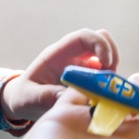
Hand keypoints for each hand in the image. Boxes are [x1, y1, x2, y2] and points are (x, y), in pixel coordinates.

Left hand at [2, 28, 118, 121]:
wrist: (24, 102)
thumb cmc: (25, 96)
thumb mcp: (31, 97)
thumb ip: (46, 96)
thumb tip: (65, 97)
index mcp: (58, 54)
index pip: (83, 36)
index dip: (99, 44)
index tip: (106, 64)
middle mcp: (73, 56)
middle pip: (101, 39)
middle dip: (112, 54)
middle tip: (112, 77)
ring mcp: (82, 66)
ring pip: (107, 56)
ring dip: (113, 71)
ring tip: (109, 91)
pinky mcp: (88, 79)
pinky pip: (106, 75)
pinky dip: (112, 84)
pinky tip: (107, 97)